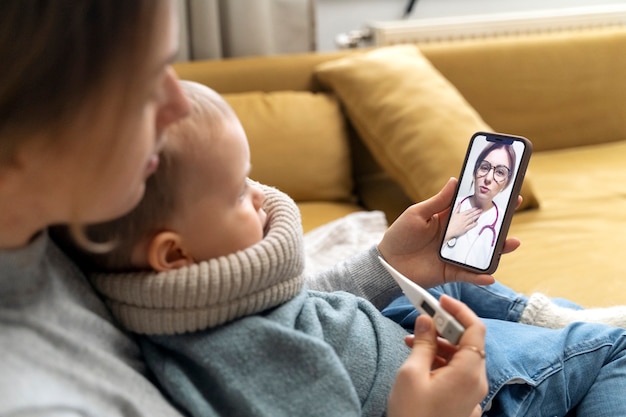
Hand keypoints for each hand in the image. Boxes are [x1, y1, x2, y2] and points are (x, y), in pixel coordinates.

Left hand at [378, 177, 520, 287]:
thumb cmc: (399, 235)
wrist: (387, 263)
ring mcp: (455, 254)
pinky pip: (468, 274)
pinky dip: (479, 276)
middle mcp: (456, 236)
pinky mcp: (451, 272)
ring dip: (499, 249)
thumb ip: (437, 201)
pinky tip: (490, 274)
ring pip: (482, 251)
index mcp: (447, 218)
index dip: (488, 199)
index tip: (505, 189)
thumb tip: (455, 180)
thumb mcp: (416, 214)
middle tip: (515, 208)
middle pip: (483, 228)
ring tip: (513, 242)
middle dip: (501, 220)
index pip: (472, 207)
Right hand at [387, 296, 487, 416]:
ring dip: (440, 346)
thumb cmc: (412, 414)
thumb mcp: (411, 374)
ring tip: (412, 342)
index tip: (440, 301)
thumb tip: (426, 320)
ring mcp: (472, 396)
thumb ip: (422, 343)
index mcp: (469, 372)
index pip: (475, 329)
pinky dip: (442, 362)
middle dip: (444, 328)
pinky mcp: (464, 404)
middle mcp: (477, 382)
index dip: (459, 310)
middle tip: (421, 319)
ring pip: (462, 359)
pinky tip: (420, 361)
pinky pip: (458, 375)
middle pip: (468, 343)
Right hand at [444, 203, 480, 241]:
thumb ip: (457, 208)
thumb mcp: (453, 214)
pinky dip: (474, 224)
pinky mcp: (465, 229)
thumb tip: (459, 203)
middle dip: (477, 212)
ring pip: (472, 219)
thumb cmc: (450, 223)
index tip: (477, 208)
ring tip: (480, 214)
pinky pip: (471, 226)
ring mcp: (465, 224)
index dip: (473, 209)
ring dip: (477, 216)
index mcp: (461, 215)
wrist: (448, 230)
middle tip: (481, 210)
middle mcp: (464, 219)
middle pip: (471, 214)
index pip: (468, 211)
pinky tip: (477, 223)